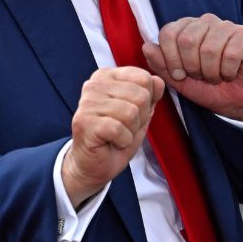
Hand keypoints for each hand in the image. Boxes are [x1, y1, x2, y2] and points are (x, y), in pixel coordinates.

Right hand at [62, 66, 163, 207]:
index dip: (147, 101)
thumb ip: (150, 95)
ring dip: (130, 131)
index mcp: (107, 77)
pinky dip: (122, 141)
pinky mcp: (84, 122)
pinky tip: (111, 142)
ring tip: (117, 135)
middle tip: (124, 128)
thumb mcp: (140, 114)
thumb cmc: (115, 138)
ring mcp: (86, 103)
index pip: (143, 77)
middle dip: (140, 118)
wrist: (95, 164)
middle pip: (140, 96)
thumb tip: (158, 81)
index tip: (132, 113)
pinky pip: (119, 129)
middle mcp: (93, 85)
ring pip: (131, 113)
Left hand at [143, 14, 242, 125]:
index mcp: (186, 27)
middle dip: (191, 67)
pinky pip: (230, 54)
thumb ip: (161, 65)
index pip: (168, 33)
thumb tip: (146, 47)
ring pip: (209, 49)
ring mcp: (227, 27)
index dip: (171, 59)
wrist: (238, 102)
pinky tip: (231, 73)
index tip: (179, 75)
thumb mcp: (178, 81)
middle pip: (187, 40)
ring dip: (211, 72)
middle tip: (200, 76)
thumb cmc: (208, 88)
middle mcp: (205, 22)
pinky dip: (227, 71)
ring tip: (216, 76)